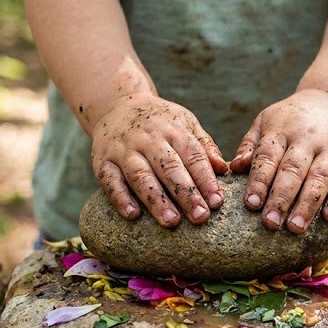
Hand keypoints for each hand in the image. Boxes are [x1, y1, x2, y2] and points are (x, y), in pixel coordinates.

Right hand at [91, 93, 229, 226]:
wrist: (116, 104)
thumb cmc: (159, 122)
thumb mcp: (184, 123)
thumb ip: (204, 146)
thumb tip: (224, 169)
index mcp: (173, 129)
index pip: (192, 155)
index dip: (205, 179)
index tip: (217, 202)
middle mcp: (147, 138)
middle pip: (169, 167)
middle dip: (186, 193)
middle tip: (200, 217)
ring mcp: (123, 150)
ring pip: (141, 176)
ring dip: (156, 200)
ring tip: (171, 222)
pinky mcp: (103, 162)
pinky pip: (111, 181)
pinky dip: (121, 198)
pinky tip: (133, 215)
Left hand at [230, 89, 327, 233]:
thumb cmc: (291, 120)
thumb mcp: (266, 122)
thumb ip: (250, 146)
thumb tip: (234, 168)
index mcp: (282, 130)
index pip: (268, 156)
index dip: (260, 181)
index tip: (251, 204)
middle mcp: (308, 139)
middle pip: (294, 170)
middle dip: (281, 198)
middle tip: (270, 224)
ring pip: (320, 179)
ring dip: (308, 205)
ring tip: (295, 228)